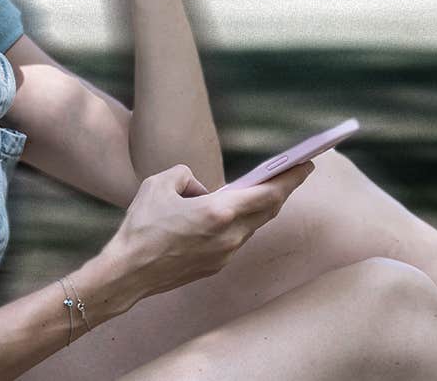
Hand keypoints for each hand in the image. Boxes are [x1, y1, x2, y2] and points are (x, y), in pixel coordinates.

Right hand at [98, 161, 314, 300]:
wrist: (128, 272)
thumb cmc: (141, 225)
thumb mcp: (159, 183)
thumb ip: (186, 175)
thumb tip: (200, 188)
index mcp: (219, 212)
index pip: (269, 192)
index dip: (292, 177)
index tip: (308, 164)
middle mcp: (229, 236)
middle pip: (268, 209)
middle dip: (283, 189)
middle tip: (294, 172)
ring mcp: (225, 255)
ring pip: (252, 226)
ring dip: (260, 207)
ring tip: (263, 189)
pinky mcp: (215, 267)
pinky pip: (235, 239)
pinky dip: (238, 223)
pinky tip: (229, 214)